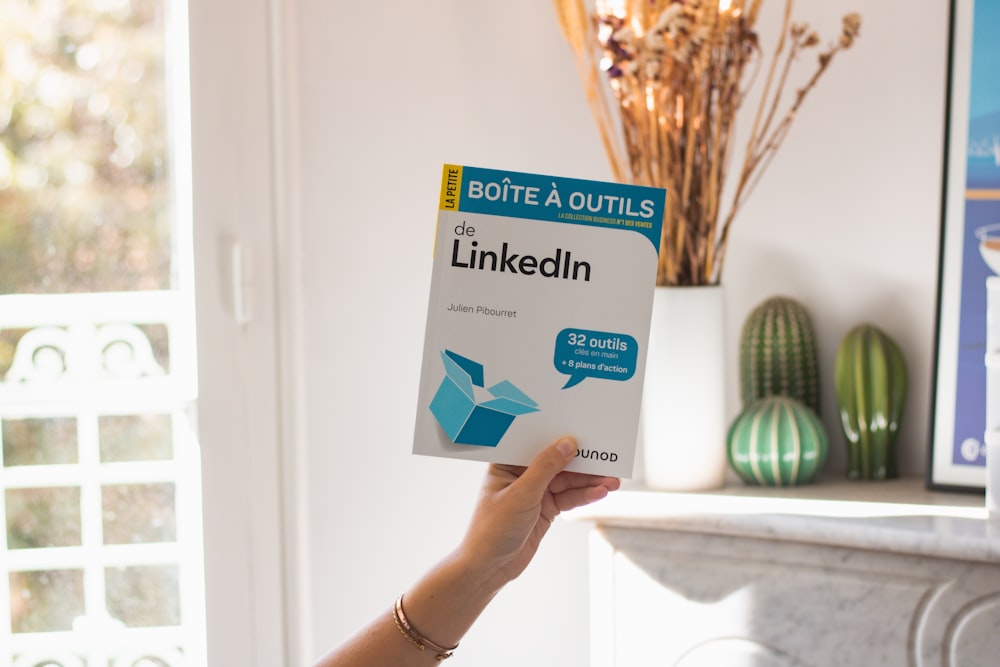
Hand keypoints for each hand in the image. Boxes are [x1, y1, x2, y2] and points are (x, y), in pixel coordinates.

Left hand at [457, 436, 620, 588]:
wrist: (489, 568)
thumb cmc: (493, 529)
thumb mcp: (521, 494)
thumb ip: (546, 467)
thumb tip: (567, 442)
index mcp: (506, 463)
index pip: (535, 443)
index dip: (558, 435)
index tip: (583, 431)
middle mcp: (521, 474)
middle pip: (557, 461)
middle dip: (582, 462)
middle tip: (606, 459)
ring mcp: (534, 492)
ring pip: (567, 481)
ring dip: (589, 481)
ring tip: (612, 481)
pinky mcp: (545, 509)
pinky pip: (569, 498)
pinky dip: (584, 495)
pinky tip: (600, 492)